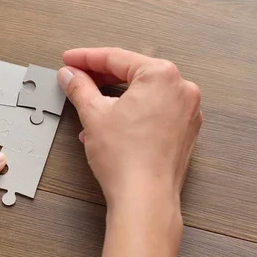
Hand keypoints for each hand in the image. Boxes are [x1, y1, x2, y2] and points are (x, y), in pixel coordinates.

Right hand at [57, 48, 201, 208]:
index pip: (116, 58)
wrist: (144, 197)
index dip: (86, 58)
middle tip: (77, 79)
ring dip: (114, 97)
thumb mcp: (93, 115)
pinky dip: (131, 112)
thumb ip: (79, 87)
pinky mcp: (184, 131)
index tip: (71, 61)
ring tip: (89, 105)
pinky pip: (153, 111)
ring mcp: (186, 111)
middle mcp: (181, 89)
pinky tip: (110, 123)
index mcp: (162, 76)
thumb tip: (71, 75)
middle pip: (132, 73)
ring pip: (143, 93)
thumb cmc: (127, 160)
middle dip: (100, 77)